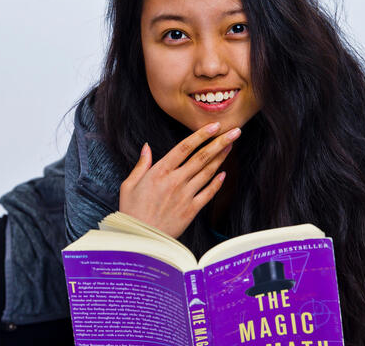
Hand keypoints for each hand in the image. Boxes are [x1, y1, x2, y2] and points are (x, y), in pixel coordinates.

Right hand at [118, 122, 240, 238]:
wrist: (140, 239)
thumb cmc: (132, 211)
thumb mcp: (130, 185)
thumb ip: (141, 164)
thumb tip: (146, 147)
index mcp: (159, 171)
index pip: (184, 147)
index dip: (201, 135)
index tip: (214, 126)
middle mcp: (175, 181)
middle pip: (202, 157)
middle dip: (220, 142)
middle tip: (235, 131)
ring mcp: (185, 195)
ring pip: (207, 172)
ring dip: (221, 158)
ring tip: (231, 146)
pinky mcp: (191, 210)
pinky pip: (208, 193)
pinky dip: (217, 183)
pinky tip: (224, 174)